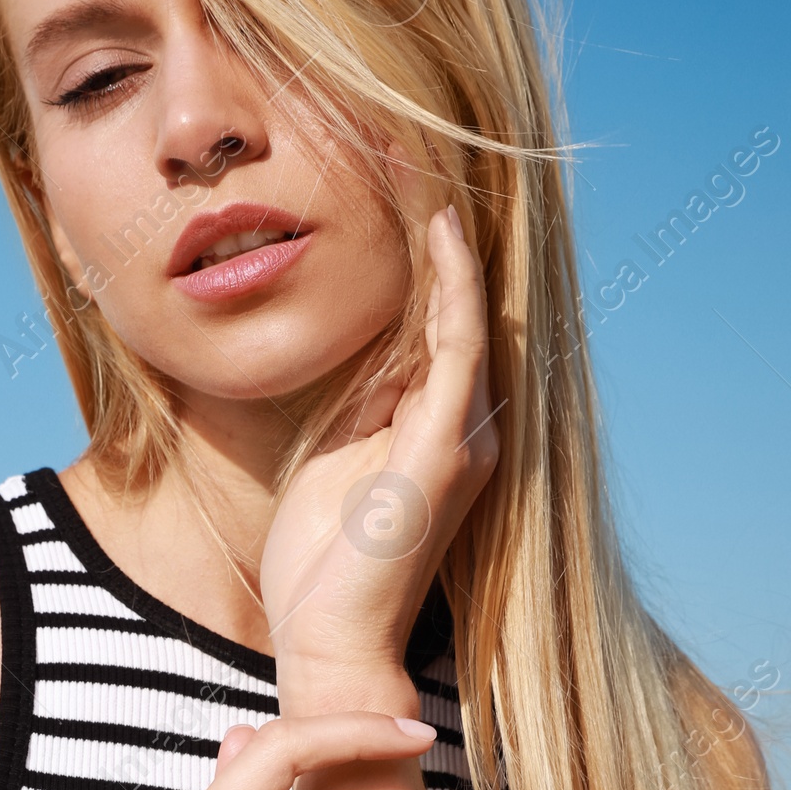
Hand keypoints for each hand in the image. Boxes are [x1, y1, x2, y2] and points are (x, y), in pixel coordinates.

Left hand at [259, 197, 496, 689]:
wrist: (328, 641)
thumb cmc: (321, 567)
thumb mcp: (332, 461)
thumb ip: (362, 405)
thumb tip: (370, 349)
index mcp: (439, 434)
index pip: (441, 327)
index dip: (428, 259)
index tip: (403, 186)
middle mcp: (469, 430)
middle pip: (463, 309)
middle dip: (445, 235)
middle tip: (420, 148)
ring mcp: (465, 436)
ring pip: (468, 313)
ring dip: (451, 241)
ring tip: (432, 164)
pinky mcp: (446, 446)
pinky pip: (460, 344)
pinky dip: (452, 284)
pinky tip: (439, 229)